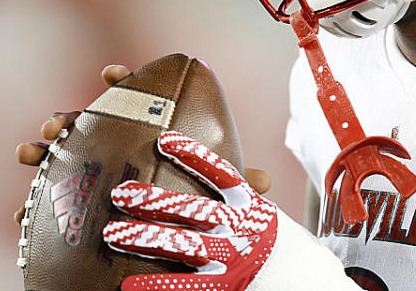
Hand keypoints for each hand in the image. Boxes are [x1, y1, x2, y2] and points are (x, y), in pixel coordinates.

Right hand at [13, 64, 271, 223]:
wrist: (174, 234)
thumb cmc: (194, 198)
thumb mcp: (214, 190)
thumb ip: (232, 182)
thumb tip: (266, 183)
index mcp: (146, 132)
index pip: (133, 98)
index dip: (123, 81)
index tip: (110, 73)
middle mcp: (114, 146)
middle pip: (88, 123)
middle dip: (68, 117)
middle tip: (55, 122)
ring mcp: (91, 172)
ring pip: (60, 156)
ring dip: (41, 151)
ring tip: (28, 151)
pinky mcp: (76, 203)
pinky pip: (48, 202)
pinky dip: (31, 205)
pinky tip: (18, 212)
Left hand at [103, 132, 360, 290]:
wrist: (305, 282)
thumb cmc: (277, 244)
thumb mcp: (267, 215)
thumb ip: (251, 194)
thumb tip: (257, 175)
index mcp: (249, 205)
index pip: (219, 173)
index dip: (192, 155)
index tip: (162, 140)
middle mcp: (237, 228)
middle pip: (188, 208)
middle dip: (151, 199)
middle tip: (120, 192)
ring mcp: (228, 257)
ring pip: (178, 244)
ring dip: (142, 237)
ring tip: (110, 233)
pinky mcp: (222, 284)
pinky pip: (183, 287)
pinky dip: (154, 286)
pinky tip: (127, 286)